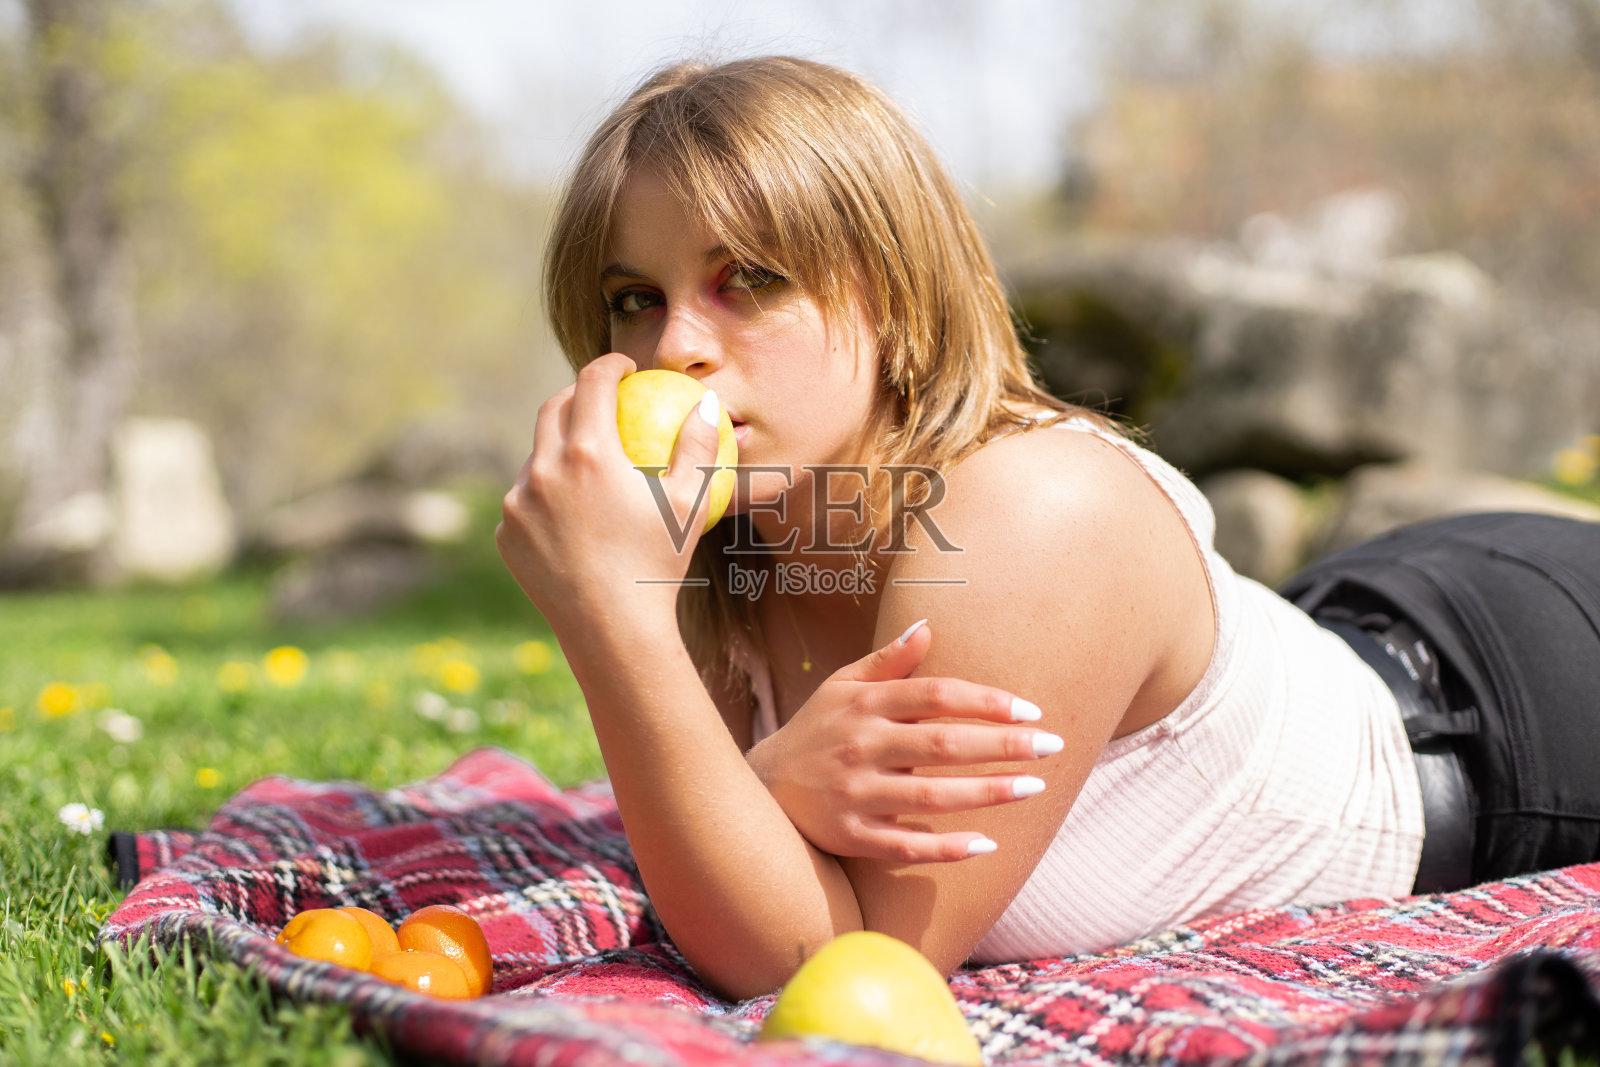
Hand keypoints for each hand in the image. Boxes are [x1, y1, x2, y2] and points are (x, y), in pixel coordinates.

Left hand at [495, 353, 724, 631]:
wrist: (613, 630)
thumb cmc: (660, 564)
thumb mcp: (691, 504)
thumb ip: (696, 447)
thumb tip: (706, 405)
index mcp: (590, 453)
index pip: (593, 383)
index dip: (610, 365)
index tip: (624, 370)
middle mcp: (545, 469)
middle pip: (554, 408)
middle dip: (576, 393)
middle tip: (598, 399)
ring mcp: (518, 502)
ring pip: (536, 457)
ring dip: (558, 449)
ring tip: (585, 462)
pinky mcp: (507, 533)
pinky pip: (525, 501)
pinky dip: (545, 497)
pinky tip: (570, 514)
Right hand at [746, 620, 1063, 862]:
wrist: (760, 786)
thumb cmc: (815, 730)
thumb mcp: (841, 686)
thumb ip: (887, 662)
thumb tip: (928, 626)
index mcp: (866, 704)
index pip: (936, 696)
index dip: (986, 702)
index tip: (1031, 710)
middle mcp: (862, 746)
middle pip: (942, 744)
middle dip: (1001, 746)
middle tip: (1052, 746)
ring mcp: (855, 793)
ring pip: (929, 797)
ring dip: (986, 793)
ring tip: (1034, 788)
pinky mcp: (850, 835)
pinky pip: (903, 846)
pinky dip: (943, 848)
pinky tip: (986, 845)